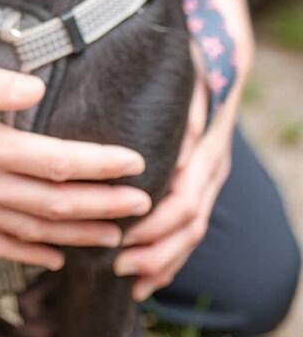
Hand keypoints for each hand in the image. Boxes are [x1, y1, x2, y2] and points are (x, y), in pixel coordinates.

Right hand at [0, 55, 151, 269]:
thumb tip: (36, 89)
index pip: (56, 163)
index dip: (99, 165)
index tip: (135, 162)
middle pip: (55, 205)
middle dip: (105, 206)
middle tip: (144, 204)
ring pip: (35, 232)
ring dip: (80, 235)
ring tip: (116, 234)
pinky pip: (0, 246)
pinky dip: (34, 255)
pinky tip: (56, 257)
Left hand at [114, 62, 237, 300]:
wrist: (219, 56)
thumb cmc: (192, 64)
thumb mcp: (187, 81)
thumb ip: (184, 115)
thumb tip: (170, 157)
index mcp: (208, 150)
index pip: (185, 201)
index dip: (155, 224)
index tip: (124, 236)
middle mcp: (212, 170)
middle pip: (190, 226)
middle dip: (155, 251)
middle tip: (117, 265)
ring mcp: (209, 179)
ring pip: (192, 234)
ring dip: (162, 261)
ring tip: (129, 280)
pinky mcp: (200, 183)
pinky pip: (190, 229)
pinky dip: (171, 255)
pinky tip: (148, 276)